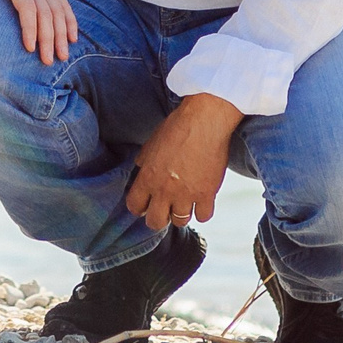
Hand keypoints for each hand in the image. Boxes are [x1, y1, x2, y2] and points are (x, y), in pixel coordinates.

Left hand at [0, 0, 77, 65]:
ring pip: (58, 12)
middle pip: (46, 14)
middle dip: (48, 39)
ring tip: (63, 57)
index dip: (30, 28)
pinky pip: (64, 6)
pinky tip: (73, 38)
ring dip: (62, 35)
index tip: (29, 48)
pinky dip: (70, 22)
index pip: (27, 7)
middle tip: (47, 62)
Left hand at [125, 93, 242, 228]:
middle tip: (163, 210)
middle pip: (155, 222)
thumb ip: (144, 162)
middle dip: (157, 218)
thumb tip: (140, 169)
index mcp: (148, 177)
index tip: (145, 205)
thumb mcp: (151, 143)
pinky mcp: (207, 194)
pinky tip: (201, 201)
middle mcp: (165, 190)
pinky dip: (202, 211)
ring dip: (180, 213)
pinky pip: (203, 216)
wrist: (204, 121)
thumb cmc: (177, 127)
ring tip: (184, 203)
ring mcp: (187, 194)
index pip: (135, 207)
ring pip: (180, 221)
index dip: (139, 208)